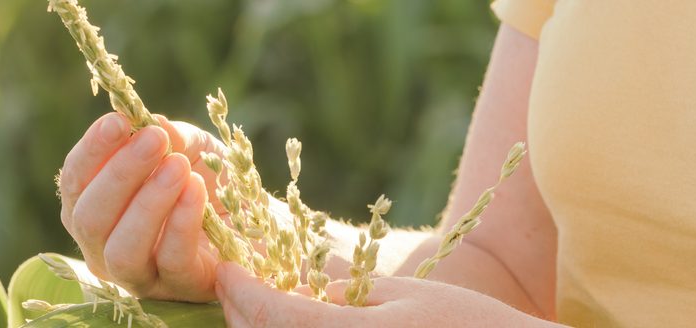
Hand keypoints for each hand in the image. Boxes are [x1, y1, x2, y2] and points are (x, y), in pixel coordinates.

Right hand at [58, 112, 226, 301]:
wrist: (262, 220)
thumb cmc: (213, 181)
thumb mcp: (192, 148)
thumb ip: (169, 136)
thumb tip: (149, 122)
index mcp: (97, 209)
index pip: (76, 183)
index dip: (91, 151)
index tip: (118, 121)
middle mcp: (106, 248)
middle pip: (89, 218)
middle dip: (119, 174)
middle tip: (153, 140)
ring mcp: (141, 276)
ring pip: (122, 249)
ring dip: (148, 203)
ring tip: (177, 166)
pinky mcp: (181, 289)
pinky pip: (172, 260)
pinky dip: (182, 223)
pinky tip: (196, 191)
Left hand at [215, 263, 559, 327]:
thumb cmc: (469, 326)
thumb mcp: (407, 295)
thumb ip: (347, 291)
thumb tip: (304, 283)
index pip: (269, 313)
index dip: (238, 288)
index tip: (227, 267)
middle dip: (240, 314)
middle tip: (235, 286)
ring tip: (265, 310)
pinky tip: (304, 327)